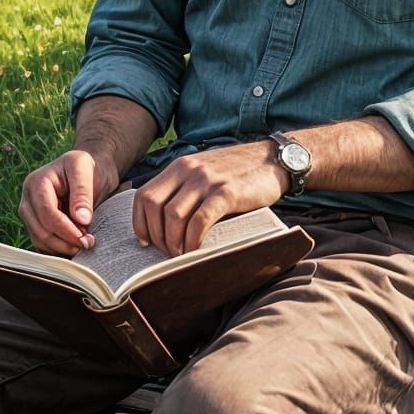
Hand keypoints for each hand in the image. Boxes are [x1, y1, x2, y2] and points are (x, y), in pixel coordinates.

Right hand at [19, 149, 120, 255]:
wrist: (82, 170)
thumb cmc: (83, 167)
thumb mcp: (84, 169)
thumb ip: (83, 193)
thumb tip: (82, 220)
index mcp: (36, 183)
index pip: (48, 214)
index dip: (67, 230)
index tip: (86, 238)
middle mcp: (28, 200)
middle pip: (41, 231)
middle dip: (65, 242)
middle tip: (88, 244)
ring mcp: (29, 214)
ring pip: (39, 241)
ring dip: (62, 248)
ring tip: (83, 244)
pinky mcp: (34, 224)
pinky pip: (42, 244)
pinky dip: (58, 249)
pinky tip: (74, 246)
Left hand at [133, 142, 286, 255]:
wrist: (274, 158)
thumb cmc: (239, 171)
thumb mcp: (206, 171)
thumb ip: (186, 188)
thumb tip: (165, 224)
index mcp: (180, 166)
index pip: (144, 195)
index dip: (140, 222)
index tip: (146, 241)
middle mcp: (189, 169)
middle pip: (154, 207)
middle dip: (156, 236)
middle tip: (167, 252)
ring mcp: (208, 180)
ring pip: (174, 216)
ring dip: (173, 242)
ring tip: (182, 255)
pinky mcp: (227, 192)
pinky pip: (200, 220)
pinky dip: (193, 240)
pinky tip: (196, 250)